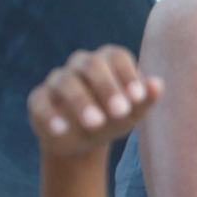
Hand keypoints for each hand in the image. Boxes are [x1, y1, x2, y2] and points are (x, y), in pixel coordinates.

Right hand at [27, 46, 162, 156]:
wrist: (84, 139)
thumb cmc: (114, 118)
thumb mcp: (133, 113)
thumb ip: (145, 99)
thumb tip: (158, 84)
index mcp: (108, 61)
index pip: (117, 56)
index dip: (127, 75)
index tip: (137, 98)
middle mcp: (82, 64)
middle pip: (91, 65)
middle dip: (107, 87)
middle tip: (120, 112)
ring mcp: (58, 79)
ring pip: (65, 81)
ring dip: (81, 102)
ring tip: (96, 124)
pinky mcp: (39, 99)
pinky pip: (40, 102)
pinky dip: (50, 115)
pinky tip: (62, 130)